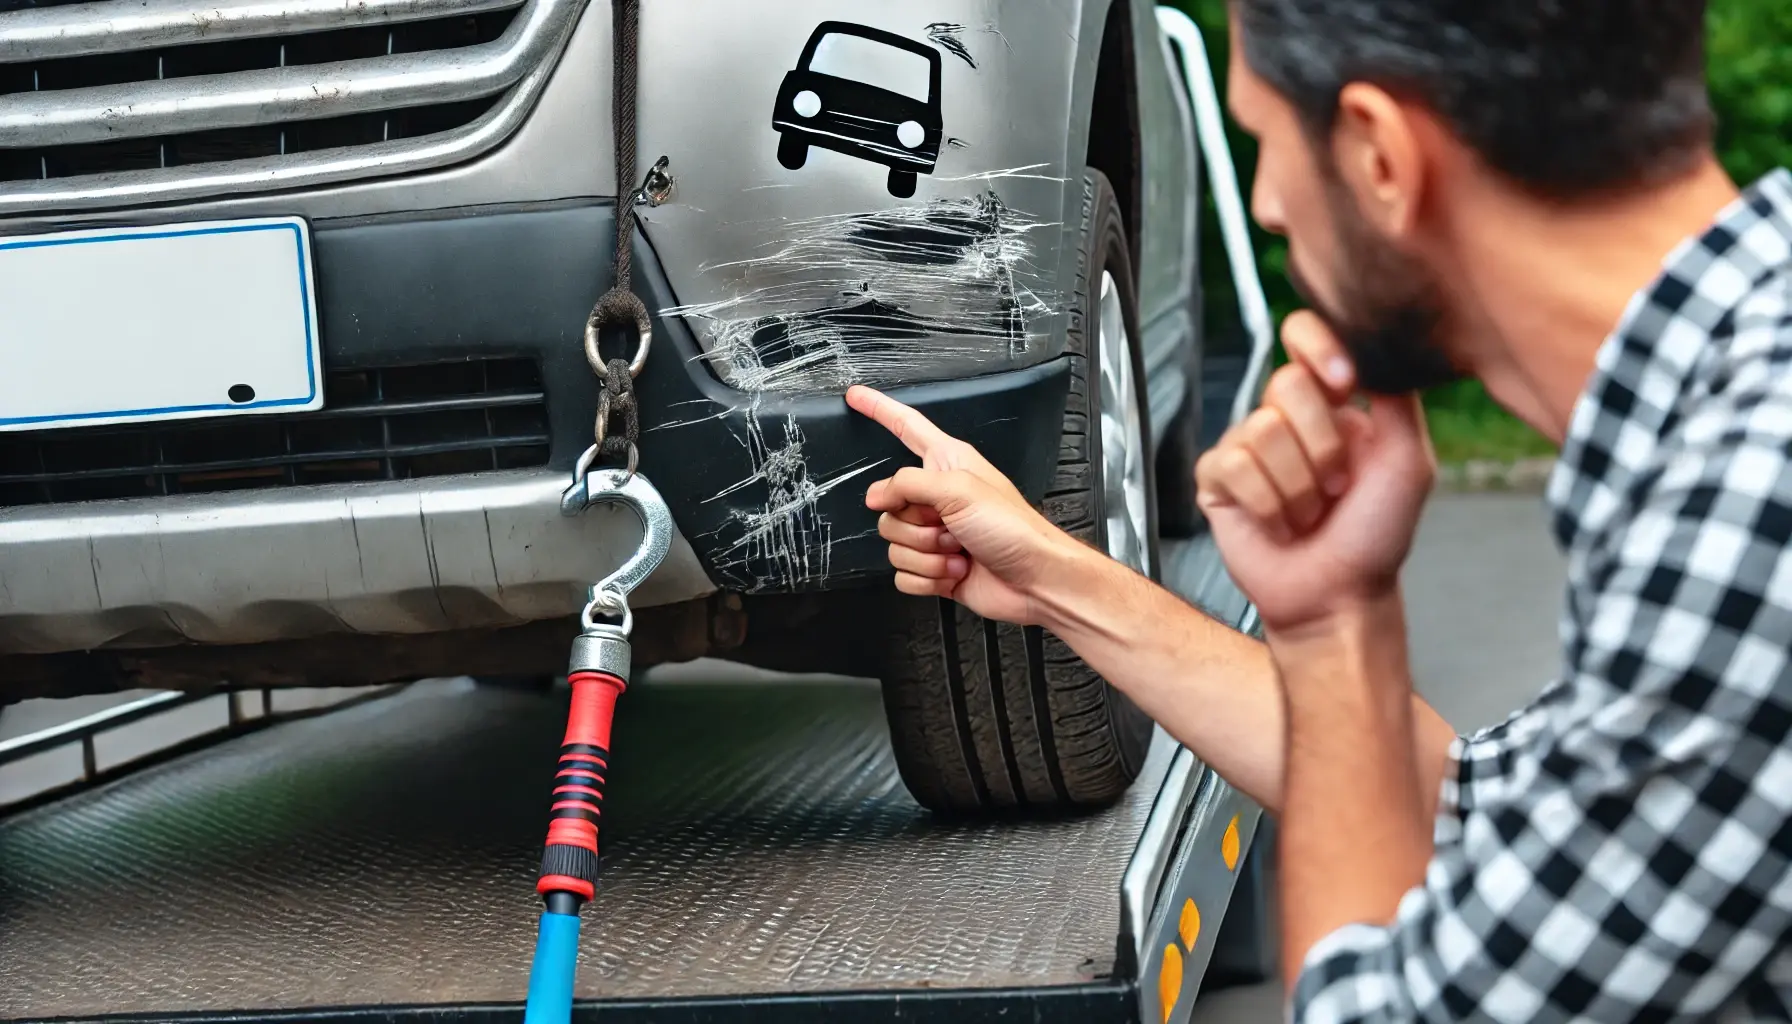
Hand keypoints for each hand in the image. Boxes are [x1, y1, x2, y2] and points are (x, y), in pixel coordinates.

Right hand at [846, 385, 1077, 624]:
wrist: (1035, 580)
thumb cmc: (1013, 528)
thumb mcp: (959, 490)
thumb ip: (908, 484)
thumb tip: (875, 495)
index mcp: (947, 463)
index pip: (906, 427)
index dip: (880, 409)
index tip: (855, 395)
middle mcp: (938, 496)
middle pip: (888, 505)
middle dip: (916, 525)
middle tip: (949, 527)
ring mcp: (935, 535)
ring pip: (893, 544)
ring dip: (927, 556)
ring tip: (959, 552)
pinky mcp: (934, 568)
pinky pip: (902, 574)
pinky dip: (927, 579)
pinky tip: (954, 574)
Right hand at [1195, 312, 1435, 636]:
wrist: (1339, 593)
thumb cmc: (1376, 533)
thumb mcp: (1407, 461)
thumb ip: (1397, 399)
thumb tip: (1378, 348)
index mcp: (1330, 401)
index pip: (1304, 334)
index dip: (1318, 346)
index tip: (1346, 382)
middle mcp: (1285, 417)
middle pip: (1286, 383)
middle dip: (1322, 445)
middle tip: (1337, 487)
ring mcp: (1247, 446)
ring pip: (1261, 430)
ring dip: (1297, 486)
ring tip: (1309, 514)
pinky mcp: (1217, 479)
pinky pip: (1233, 466)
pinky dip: (1266, 503)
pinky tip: (1278, 524)